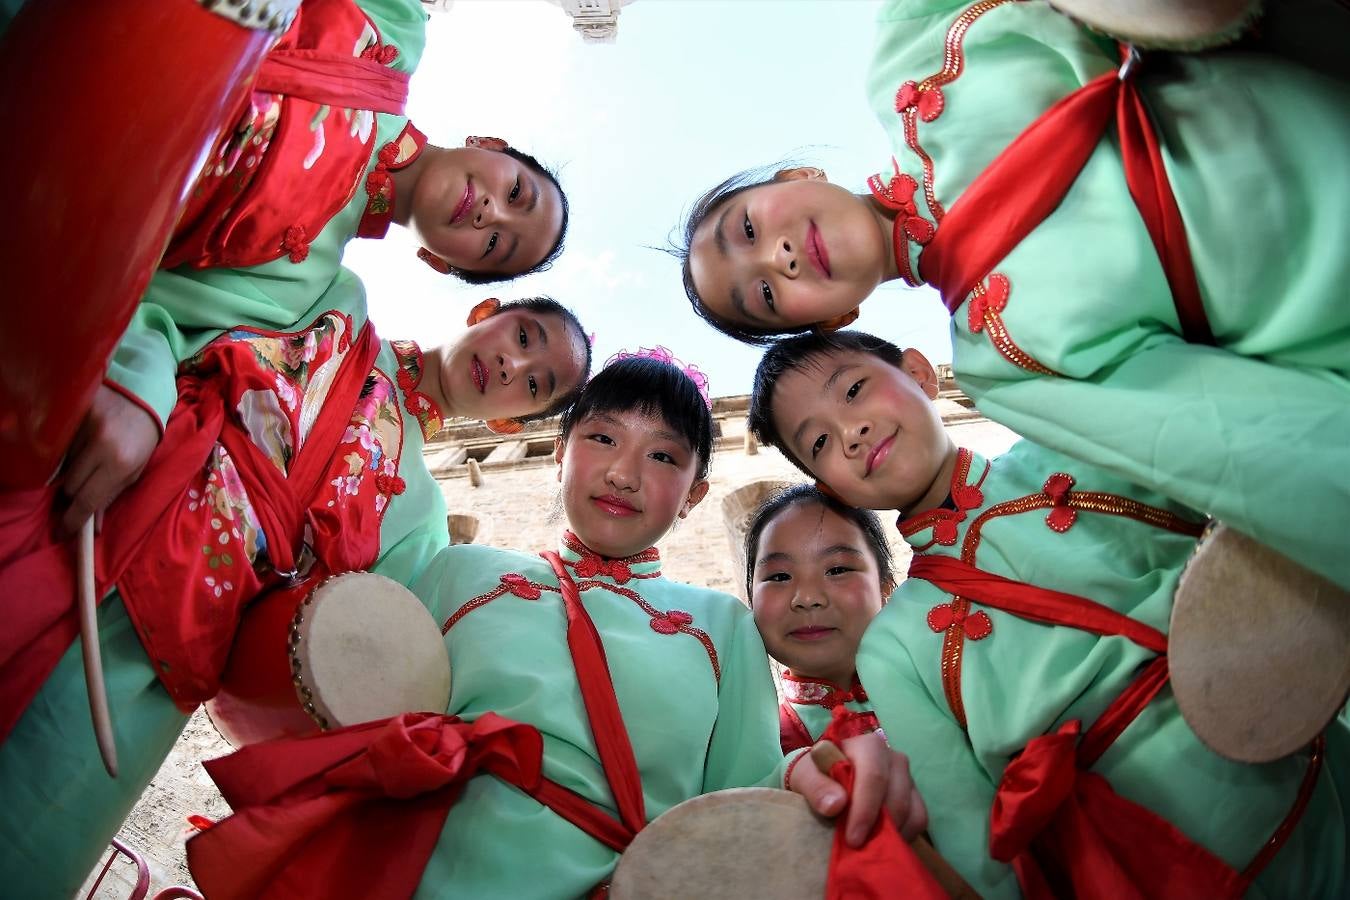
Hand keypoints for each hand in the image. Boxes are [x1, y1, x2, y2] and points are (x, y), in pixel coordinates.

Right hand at [58, 385, 159, 536]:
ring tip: (86, 463)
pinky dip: (66, 452)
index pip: (87, 500)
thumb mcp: (134, 471)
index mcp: (120, 464)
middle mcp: (100, 446)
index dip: (74, 519)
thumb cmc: (142, 440)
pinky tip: (80, 447)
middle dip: (72, 495)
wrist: (142, 398)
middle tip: (78, 493)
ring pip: (62, 466)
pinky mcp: (75, 414)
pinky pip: (60, 445)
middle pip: (69, 486)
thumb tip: (94, 527)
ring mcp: (85, 428)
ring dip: (70, 472)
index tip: (65, 530)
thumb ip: (111, 496)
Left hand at [788, 732, 927, 846]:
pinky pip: (919, 819)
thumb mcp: (804, 777)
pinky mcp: (914, 796)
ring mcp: (907, 777)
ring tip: (867, 846)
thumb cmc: (815, 774)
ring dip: (891, 833)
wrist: (825, 777)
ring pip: (912, 809)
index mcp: (867, 746)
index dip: (865, 810)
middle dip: (878, 827)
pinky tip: (882, 842)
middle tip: (857, 848)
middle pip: (897, 796)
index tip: (853, 838)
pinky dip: (903, 835)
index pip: (874, 777)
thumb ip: (815, 787)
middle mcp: (893, 758)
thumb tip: (836, 804)